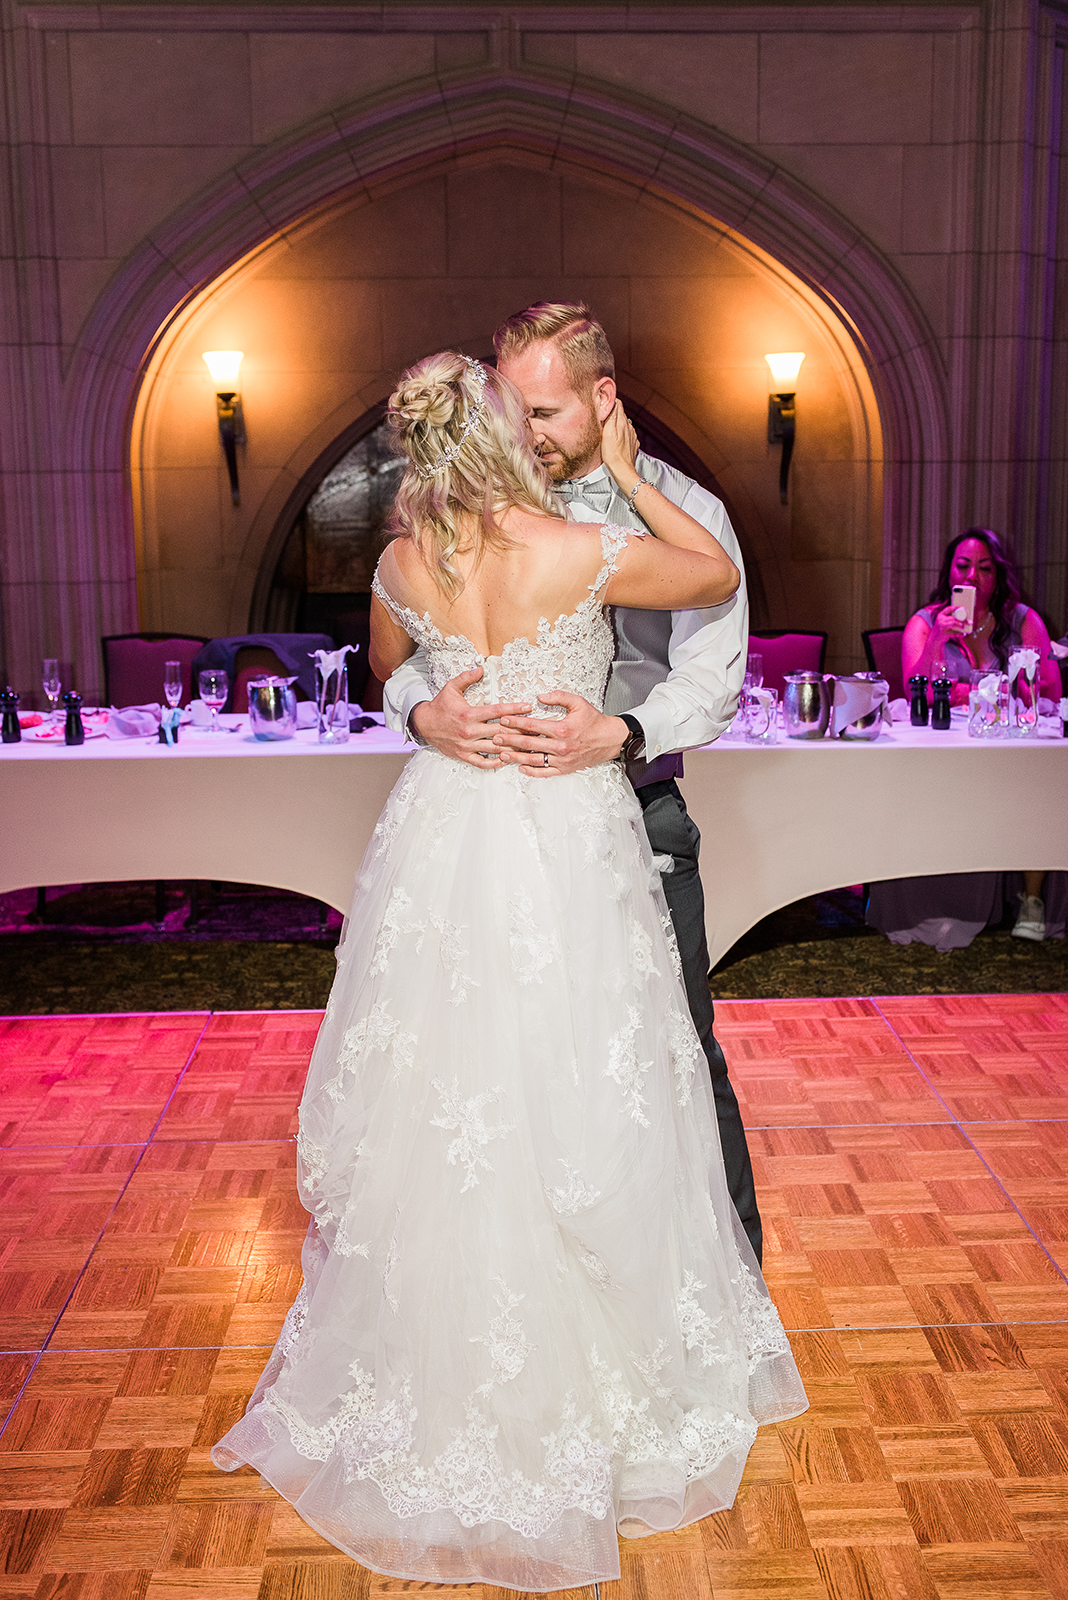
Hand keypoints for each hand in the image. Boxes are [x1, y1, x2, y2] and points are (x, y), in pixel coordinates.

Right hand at [409, 669, 530, 766]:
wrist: (423, 725)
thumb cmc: (440, 706)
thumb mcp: (451, 688)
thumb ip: (466, 678)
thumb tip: (480, 668)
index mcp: (468, 714)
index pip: (496, 711)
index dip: (514, 709)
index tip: (528, 707)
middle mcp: (469, 731)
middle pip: (500, 732)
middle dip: (519, 730)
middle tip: (535, 729)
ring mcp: (467, 745)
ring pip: (495, 748)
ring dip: (512, 747)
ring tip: (527, 746)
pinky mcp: (464, 755)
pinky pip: (482, 762)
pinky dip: (495, 762)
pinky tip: (506, 759)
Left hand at [493, 694, 627, 776]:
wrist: (610, 740)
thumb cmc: (594, 722)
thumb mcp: (579, 703)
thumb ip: (559, 697)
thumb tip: (540, 697)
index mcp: (562, 729)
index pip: (533, 725)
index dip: (516, 722)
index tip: (503, 720)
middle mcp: (561, 746)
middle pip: (529, 743)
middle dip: (510, 740)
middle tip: (495, 738)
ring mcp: (562, 760)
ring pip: (534, 760)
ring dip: (516, 757)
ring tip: (502, 754)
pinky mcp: (565, 769)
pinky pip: (545, 772)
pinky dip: (531, 771)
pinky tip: (520, 767)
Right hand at [599, 401, 640, 491]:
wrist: (622, 470)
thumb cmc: (612, 454)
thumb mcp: (607, 433)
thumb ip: (611, 417)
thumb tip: (612, 402)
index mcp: (622, 422)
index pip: (618, 404)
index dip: (610, 402)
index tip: (603, 403)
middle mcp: (629, 427)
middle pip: (621, 414)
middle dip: (613, 413)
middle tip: (603, 416)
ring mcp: (632, 436)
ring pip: (624, 425)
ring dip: (617, 425)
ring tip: (608, 429)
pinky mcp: (632, 444)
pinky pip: (627, 435)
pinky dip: (621, 434)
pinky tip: (616, 440)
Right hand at [932, 603, 969, 638]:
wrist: (934, 637)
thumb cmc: (942, 628)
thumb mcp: (944, 621)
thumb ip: (951, 618)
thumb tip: (965, 617)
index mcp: (941, 615)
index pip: (948, 609)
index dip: (956, 608)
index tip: (963, 608)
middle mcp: (941, 620)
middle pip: (953, 617)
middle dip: (962, 619)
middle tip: (970, 622)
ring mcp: (942, 627)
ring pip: (953, 623)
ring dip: (960, 625)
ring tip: (964, 627)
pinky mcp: (944, 633)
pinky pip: (953, 633)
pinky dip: (959, 634)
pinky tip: (963, 634)